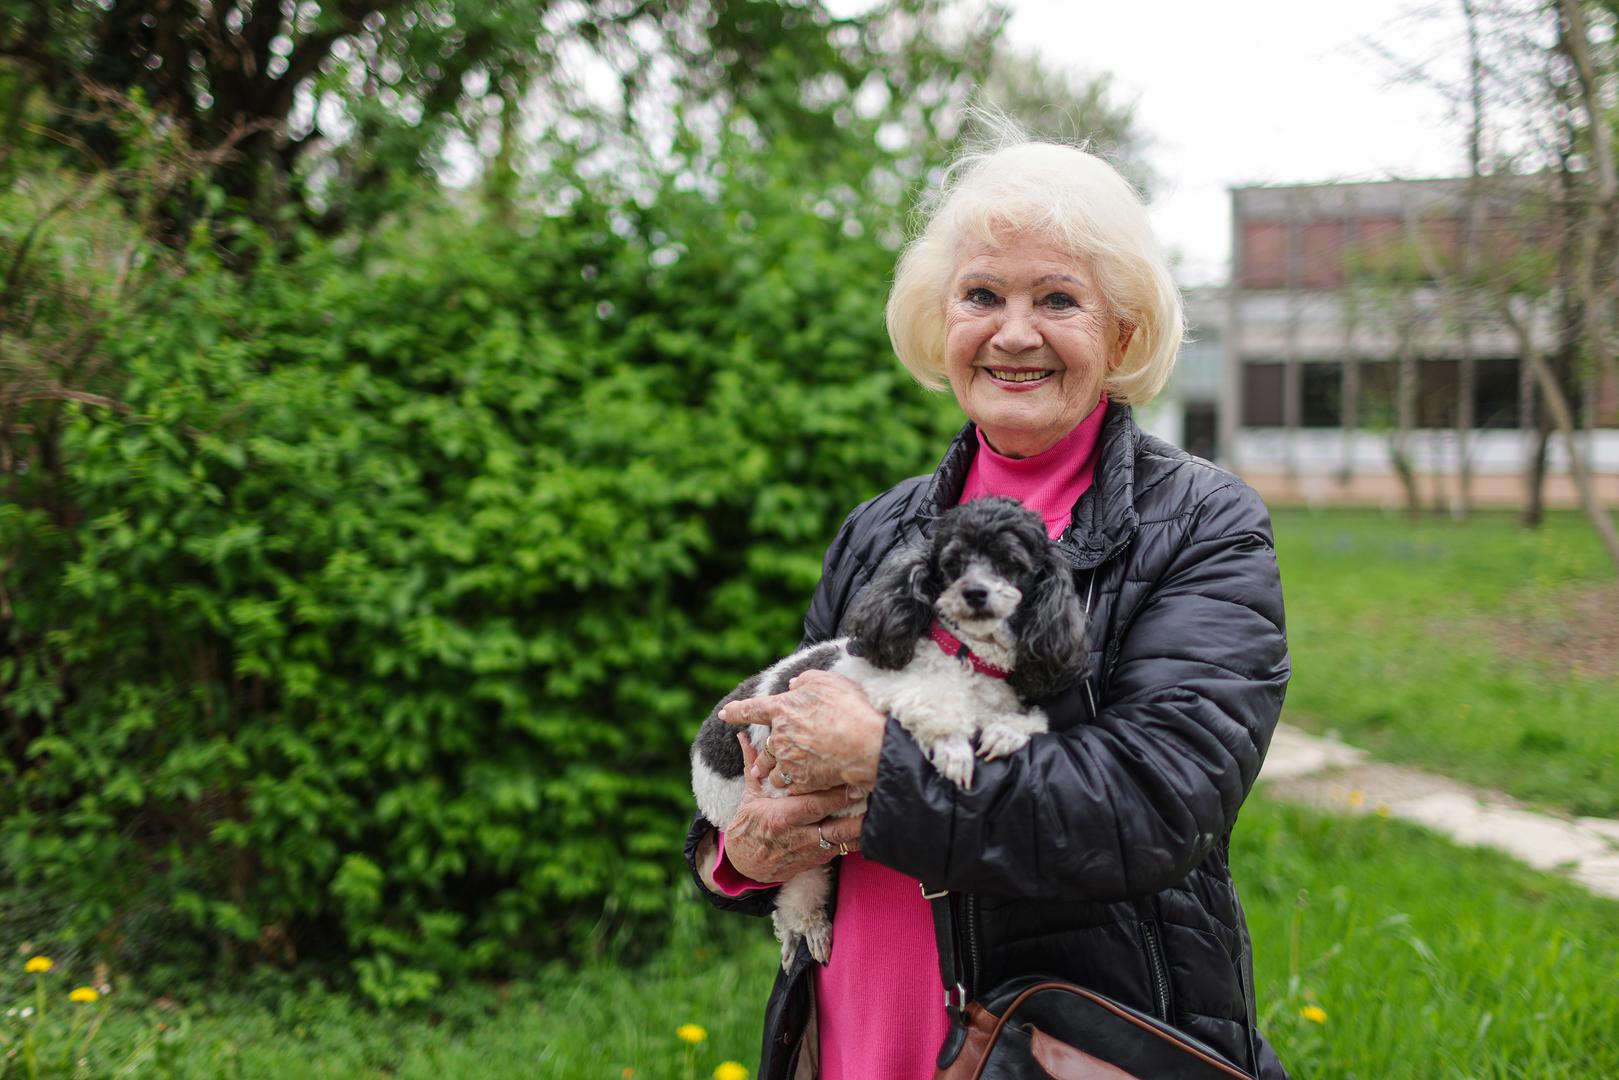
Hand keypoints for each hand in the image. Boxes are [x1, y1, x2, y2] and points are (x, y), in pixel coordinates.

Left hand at [718, 669, 884, 793]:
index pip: (752, 708)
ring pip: (774, 771)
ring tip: (775, 780)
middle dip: (760, 758)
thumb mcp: (826, 681)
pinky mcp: (801, 782)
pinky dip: (793, 789)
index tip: (724, 714)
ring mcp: (789, 762)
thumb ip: (805, 681)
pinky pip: (790, 787)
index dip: (736, 710)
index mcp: (782, 710)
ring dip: (774, 774)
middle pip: (766, 748)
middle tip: (756, 767)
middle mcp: (780, 737)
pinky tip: (800, 790)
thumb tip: (792, 686)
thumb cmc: (848, 707)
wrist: (863, 743)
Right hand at [722, 736, 865, 881]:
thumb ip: (753, 766)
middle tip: (874, 800)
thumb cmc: (748, 825)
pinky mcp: (816, 861)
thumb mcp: (750, 796)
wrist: (744, 864)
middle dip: (856, 816)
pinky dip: (855, 840)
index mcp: (781, 818)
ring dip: (861, 830)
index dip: (836, 796)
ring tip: (879, 816)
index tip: (854, 784)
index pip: (813, 805)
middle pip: (834, 828)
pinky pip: (840, 851)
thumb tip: (743, 737)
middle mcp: (797, 837)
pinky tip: (870, 828)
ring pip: (842, 843)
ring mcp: (809, 852)